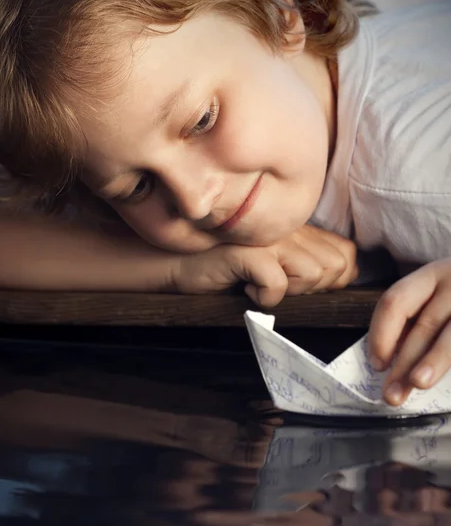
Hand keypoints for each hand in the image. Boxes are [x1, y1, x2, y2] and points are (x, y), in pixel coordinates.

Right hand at [175, 225, 357, 307]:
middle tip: (281, 285)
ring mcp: (268, 238)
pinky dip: (263, 297)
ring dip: (290, 291)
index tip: (302, 287)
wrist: (177, 261)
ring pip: (314, 274)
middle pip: (336, 267)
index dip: (333, 279)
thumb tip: (346, 274)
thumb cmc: (228, 266)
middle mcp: (288, 228)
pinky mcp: (246, 252)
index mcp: (299, 228)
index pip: (347, 255)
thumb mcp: (274, 261)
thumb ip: (308, 261)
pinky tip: (246, 290)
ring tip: (262, 285)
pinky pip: (277, 284)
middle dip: (314, 288)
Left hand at [368, 258, 450, 405]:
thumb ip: (417, 318)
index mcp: (433, 275)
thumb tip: (388, 360)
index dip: (381, 334)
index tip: (377, 365)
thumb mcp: (438, 294)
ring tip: (417, 383)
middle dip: (404, 362)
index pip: (396, 301)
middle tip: (392, 395)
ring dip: (433, 361)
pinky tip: (450, 382)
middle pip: (424, 325)